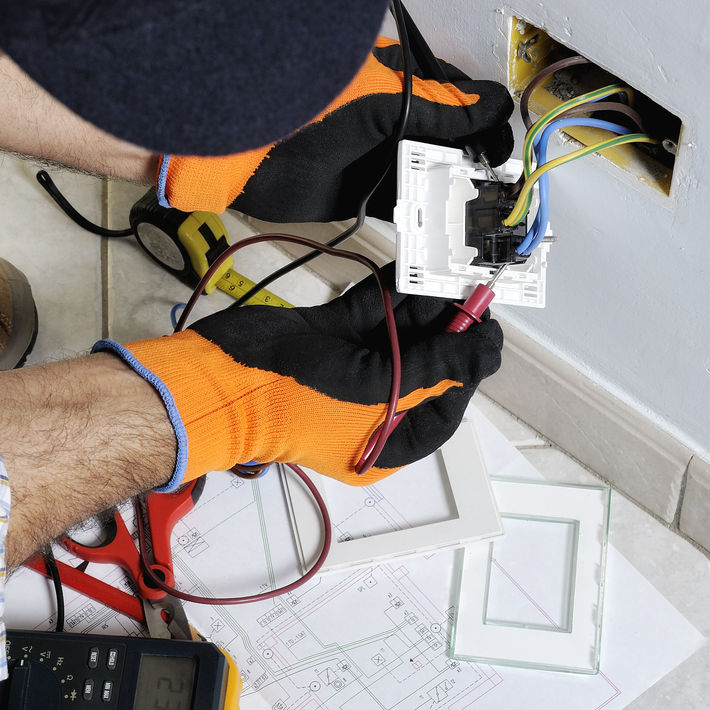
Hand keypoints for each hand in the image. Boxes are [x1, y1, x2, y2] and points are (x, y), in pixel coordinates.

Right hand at [96, 265, 502, 486]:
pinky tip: (414, 268)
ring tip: (451, 271)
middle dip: (447, 329)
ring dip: (423, 304)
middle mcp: (373, 406)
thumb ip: (436, 367)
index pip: (445, 405)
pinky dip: (390, 293)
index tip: (488, 332)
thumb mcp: (377, 390)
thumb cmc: (297, 400)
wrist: (220, 378)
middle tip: (473, 291)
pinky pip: (368, 313)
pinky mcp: (328, 336)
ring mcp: (349, 369)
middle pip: (424, 364)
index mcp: (387, 440)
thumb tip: (487, 349)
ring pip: (398, 333)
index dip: (469, 369)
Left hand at [160, 38, 514, 222]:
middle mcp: (392, 118)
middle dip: (473, 166)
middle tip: (496, 192)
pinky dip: (422, 218)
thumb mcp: (379, 105)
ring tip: (479, 216)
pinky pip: (401, 204)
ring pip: (429, 177)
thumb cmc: (304, 110)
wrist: (240, 151)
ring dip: (452, 196)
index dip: (484, 127)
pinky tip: (442, 228)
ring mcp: (375, 156)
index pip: (459, 100)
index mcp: (399, 82)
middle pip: (449, 144)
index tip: (502, 154)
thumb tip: (492, 106)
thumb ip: (438, 110)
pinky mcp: (358, 191)